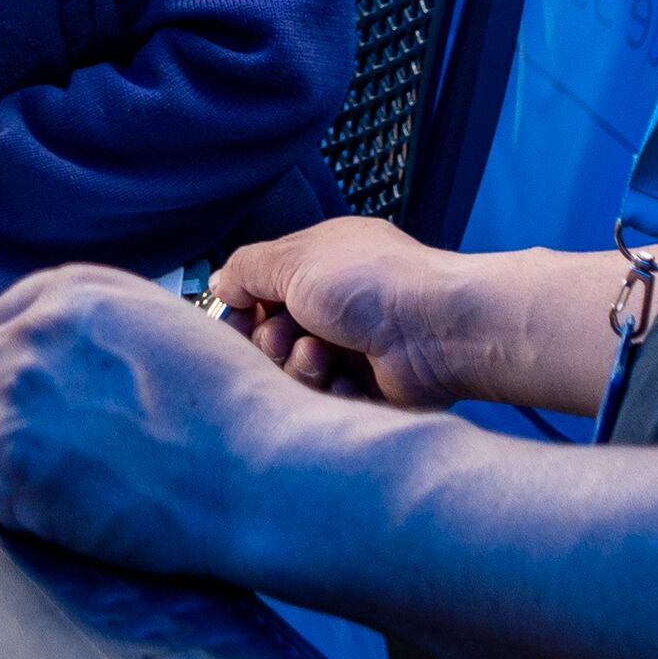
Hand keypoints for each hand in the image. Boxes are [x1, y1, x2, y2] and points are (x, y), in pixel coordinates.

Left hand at [0, 265, 314, 576]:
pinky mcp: (12, 471)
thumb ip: (101, 320)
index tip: (46, 394)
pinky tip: (84, 512)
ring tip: (87, 484)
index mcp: (70, 296)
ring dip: (21, 463)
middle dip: (15, 410)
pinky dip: (31, 511)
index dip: (28, 361)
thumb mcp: (166, 321)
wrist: (255, 471)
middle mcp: (30, 339)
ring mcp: (14, 404)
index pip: (7, 320)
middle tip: (66, 451)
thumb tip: (65, 346)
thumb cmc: (232, 403)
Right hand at [208, 217, 544, 410]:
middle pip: (275, 336)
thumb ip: (247, 269)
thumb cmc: (367, 283)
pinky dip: (331, 391)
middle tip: (286, 338)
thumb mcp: (294, 259)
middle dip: (271, 341)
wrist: (436, 330)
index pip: (264, 290)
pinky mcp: (370, 387)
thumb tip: (221, 283)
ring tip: (321, 356)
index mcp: (321, 264)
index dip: (243, 310)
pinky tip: (345, 380)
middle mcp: (337, 304)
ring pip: (298, 370)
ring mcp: (354, 346)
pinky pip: (328, 399)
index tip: (232, 323)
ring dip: (301, 366)